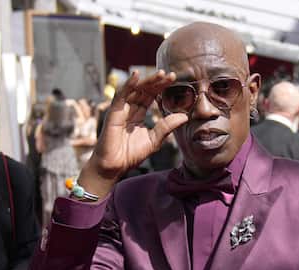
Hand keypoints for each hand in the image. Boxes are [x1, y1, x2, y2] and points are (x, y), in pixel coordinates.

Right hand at [78, 70, 188, 197]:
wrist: (114, 166)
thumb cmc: (130, 154)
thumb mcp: (154, 140)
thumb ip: (167, 127)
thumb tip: (185, 116)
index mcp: (138, 114)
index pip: (151, 96)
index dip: (161, 87)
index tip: (174, 80)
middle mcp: (129, 108)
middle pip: (144, 90)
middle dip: (157, 81)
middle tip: (171, 75)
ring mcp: (121, 109)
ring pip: (134, 89)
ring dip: (147, 80)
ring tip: (160, 74)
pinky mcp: (113, 112)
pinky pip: (120, 95)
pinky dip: (128, 84)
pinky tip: (136, 75)